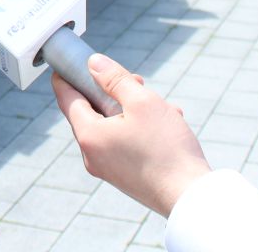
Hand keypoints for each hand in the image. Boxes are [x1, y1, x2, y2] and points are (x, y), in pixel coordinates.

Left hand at [53, 54, 210, 216]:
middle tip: (136, 80)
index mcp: (89, 135)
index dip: (68, 75)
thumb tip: (93, 63)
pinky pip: (123, 143)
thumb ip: (114, 79)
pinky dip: (139, 128)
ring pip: (112, 126)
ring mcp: (107, 168)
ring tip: (161, 105)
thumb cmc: (166, 148)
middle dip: (112, 91)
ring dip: (131, 109)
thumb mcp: (141, 102)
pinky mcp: (124, 176)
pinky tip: (165, 123)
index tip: (72, 60)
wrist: (190, 197)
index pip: (66, 98)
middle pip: (91, 111)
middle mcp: (91, 155)